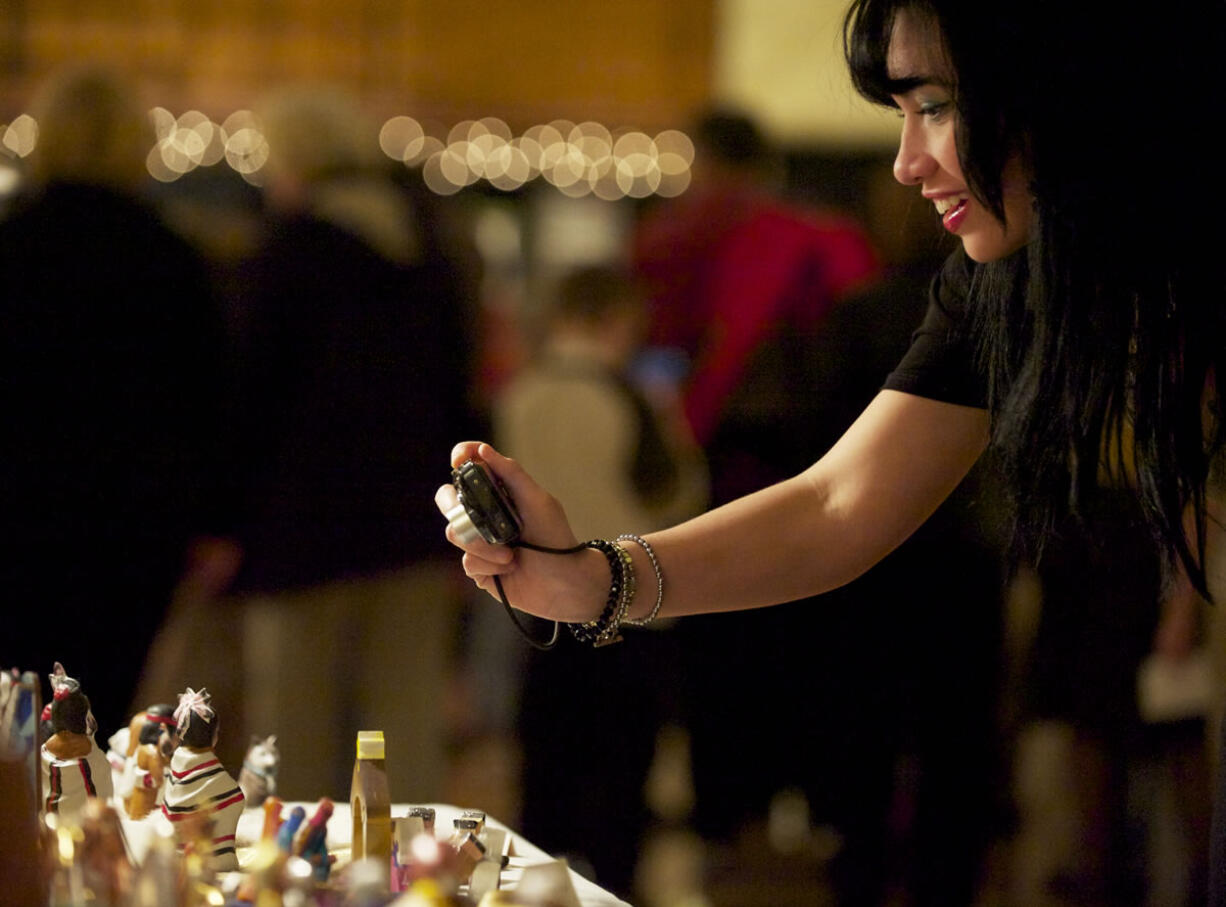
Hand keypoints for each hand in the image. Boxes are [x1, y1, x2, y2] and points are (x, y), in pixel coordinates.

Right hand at [435, 442, 607, 621]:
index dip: (461, 457)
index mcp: (500, 492)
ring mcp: (480, 541)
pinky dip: (489, 565)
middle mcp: (486, 514)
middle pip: (448, 499)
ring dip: (483, 546)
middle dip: (455, 508)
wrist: (565, 584)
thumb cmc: (556, 539)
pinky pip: (467, 561)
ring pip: (455, 533)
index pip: (471, 466)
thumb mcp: (538, 502)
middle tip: (472, 518)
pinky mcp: (479, 568)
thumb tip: (482, 450)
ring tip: (510, 555)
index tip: (459, 461)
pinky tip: (508, 569)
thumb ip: (512, 475)